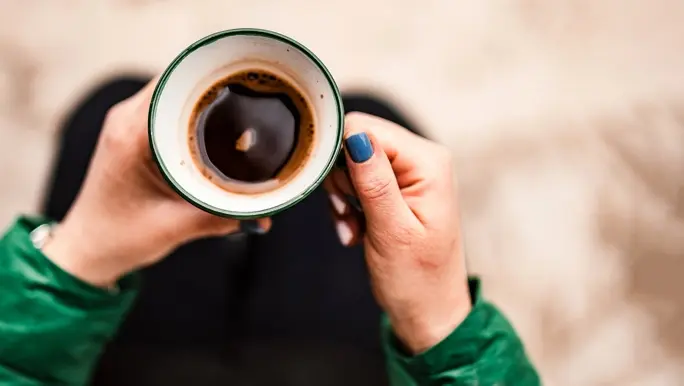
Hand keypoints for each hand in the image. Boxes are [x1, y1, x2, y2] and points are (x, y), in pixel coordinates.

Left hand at [43, 79, 270, 287]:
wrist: (88, 248)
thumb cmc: (120, 237)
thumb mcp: (174, 228)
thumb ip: (221, 218)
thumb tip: (265, 215)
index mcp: (131, 135)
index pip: (174, 83)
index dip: (211, 77)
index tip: (245, 82)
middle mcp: (126, 119)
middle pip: (178, 81)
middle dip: (216, 85)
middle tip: (253, 98)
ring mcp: (129, 122)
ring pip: (175, 91)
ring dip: (205, 97)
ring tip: (241, 109)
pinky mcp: (136, 131)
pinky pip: (170, 107)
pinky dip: (195, 110)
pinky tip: (219, 124)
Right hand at [325, 113, 470, 353]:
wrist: (428, 310)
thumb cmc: (417, 279)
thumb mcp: (392, 232)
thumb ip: (374, 182)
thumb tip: (356, 137)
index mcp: (428, 162)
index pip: (365, 128)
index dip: (340, 157)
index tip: (342, 198)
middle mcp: (422, 157)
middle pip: (356, 140)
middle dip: (341, 179)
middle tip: (349, 217)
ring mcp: (410, 170)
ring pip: (351, 160)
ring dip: (343, 196)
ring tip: (355, 229)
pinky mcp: (397, 184)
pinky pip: (357, 178)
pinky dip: (349, 203)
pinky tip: (357, 229)